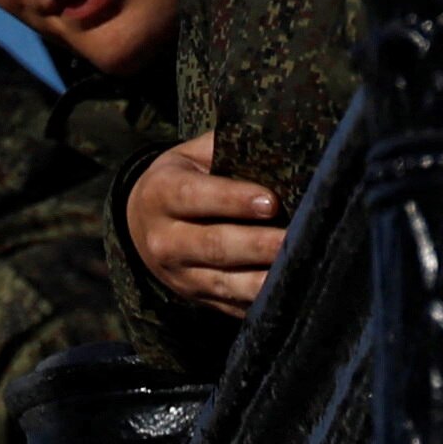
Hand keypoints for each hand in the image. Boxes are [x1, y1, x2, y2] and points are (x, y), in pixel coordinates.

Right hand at [126, 132, 282, 316]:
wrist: (142, 226)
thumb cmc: (183, 180)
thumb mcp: (192, 156)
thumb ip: (226, 146)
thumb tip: (276, 138)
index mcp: (161, 194)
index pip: (195, 197)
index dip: (233, 200)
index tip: (271, 201)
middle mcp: (164, 240)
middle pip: (214, 245)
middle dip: (258, 244)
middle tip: (295, 239)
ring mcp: (181, 276)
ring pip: (226, 283)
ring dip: (265, 279)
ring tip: (300, 268)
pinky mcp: (198, 299)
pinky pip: (234, 305)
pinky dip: (263, 300)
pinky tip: (291, 290)